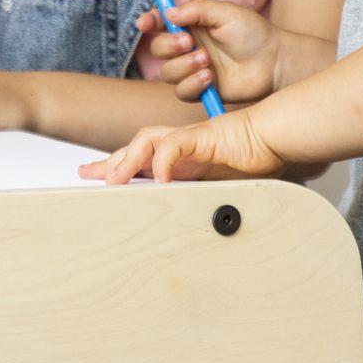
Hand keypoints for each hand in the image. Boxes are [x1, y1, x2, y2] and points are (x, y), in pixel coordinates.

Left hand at [79, 108, 282, 183]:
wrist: (275, 136)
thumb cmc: (255, 159)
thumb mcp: (222, 187)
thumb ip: (204, 200)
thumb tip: (197, 226)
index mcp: (183, 157)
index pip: (144, 160)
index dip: (121, 168)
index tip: (100, 180)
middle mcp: (181, 145)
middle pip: (136, 148)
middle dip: (110, 162)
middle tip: (86, 173)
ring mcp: (190, 138)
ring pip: (146, 142)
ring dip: (128, 160)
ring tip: (114, 179)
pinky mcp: (202, 136)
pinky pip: (174, 145)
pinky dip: (163, 161)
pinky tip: (157, 177)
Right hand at [137, 0, 279, 103]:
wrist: (273, 62)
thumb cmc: (253, 33)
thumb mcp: (225, 12)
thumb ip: (196, 9)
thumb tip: (169, 13)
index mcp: (190, 26)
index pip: (160, 23)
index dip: (148, 22)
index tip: (144, 23)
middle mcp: (187, 48)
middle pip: (157, 50)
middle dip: (168, 46)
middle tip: (189, 42)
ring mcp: (192, 71)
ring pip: (167, 73)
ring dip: (183, 66)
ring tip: (207, 61)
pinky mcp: (201, 91)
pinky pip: (182, 92)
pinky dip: (192, 84)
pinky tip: (210, 78)